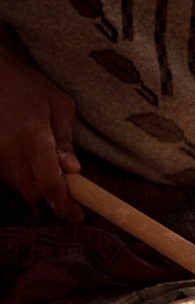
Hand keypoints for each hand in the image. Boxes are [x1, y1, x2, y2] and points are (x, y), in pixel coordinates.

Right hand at [0, 46, 82, 220]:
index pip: (48, 182)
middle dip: (52, 197)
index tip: (77, 216)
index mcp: (33, 134)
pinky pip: (6, 180)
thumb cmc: (31, 87)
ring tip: (49, 171)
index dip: (64, 204)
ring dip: (36, 188)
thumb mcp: (60, 106)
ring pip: (18, 188)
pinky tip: (30, 165)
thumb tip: (73, 171)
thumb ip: (66, 140)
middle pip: (32, 192)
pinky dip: (21, 179)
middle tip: (69, 193)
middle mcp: (9, 148)